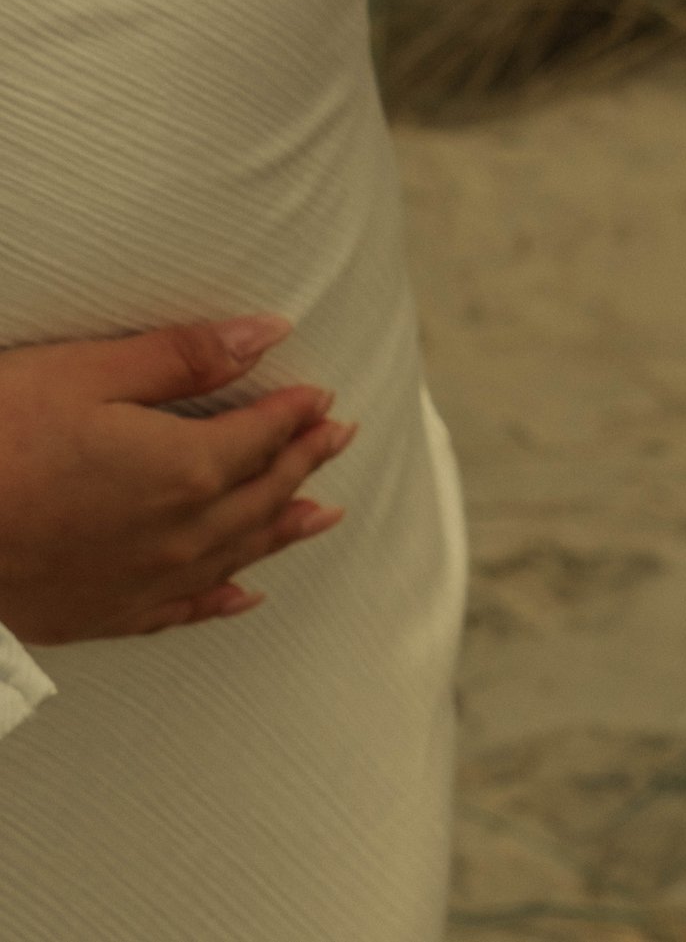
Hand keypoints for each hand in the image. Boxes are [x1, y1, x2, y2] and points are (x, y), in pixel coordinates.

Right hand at [0, 318, 354, 644]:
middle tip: (337, 438)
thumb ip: (183, 358)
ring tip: (323, 513)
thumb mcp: (85, 375)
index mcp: (187, 469)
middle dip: (303, 462)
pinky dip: (221, 600)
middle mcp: (182, 535)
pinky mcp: (100, 616)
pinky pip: (181, 612)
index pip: (262, 437)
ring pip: (237, 554)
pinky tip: (243, 596)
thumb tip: (269, 334)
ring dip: (283, 529)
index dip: (295, 413)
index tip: (322, 396)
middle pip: (261, 494)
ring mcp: (143, 583)